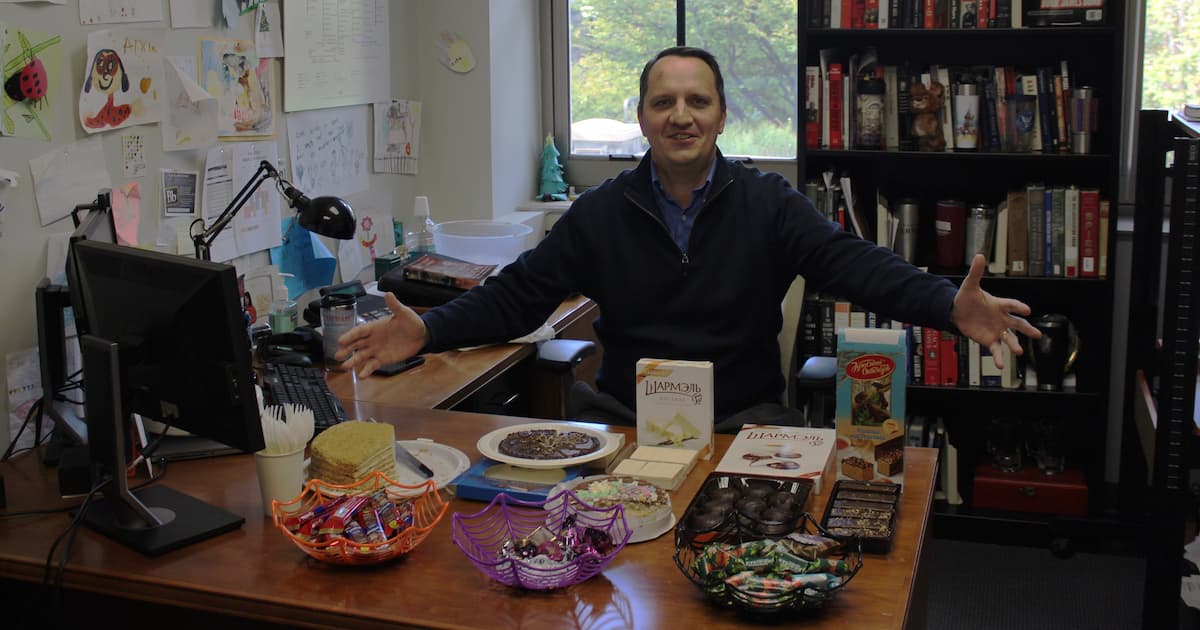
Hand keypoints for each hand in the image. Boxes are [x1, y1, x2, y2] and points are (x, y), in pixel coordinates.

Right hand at [335, 293, 425, 376]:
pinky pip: (372, 365)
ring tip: (344, 367)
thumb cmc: (411, 323)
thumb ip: (395, 306)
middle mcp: (372, 339)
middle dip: (346, 349)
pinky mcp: (382, 359)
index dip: (350, 335)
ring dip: (352, 361)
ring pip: (361, 356)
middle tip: (337, 355)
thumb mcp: (404, 313)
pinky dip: (367, 370)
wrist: (422, 336)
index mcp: (375, 327)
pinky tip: (361, 376)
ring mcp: (376, 350)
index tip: (340, 340)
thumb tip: (388, 293)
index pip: (359, 331)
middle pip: (356, 344)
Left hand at [951, 254, 1041, 368]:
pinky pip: (996, 350)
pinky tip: (1002, 366)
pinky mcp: (989, 340)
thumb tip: (979, 255)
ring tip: (1019, 352)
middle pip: (1017, 324)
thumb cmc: (966, 298)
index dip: (1018, 306)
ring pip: (1010, 339)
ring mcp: (997, 330)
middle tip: (1038, 334)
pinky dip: (999, 358)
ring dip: (1015, 345)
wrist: (957, 313)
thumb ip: (976, 272)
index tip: (1027, 309)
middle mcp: (1001, 318)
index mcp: (999, 304)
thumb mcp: (969, 285)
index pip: (1011, 304)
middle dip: (1027, 329)